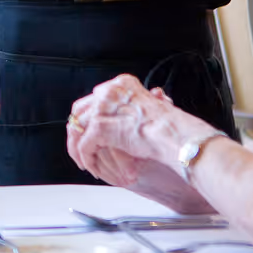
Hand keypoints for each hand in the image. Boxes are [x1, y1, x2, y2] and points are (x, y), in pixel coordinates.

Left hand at [65, 78, 208, 206]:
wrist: (175, 136)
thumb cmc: (171, 126)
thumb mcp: (154, 107)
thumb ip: (136, 106)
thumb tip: (146, 101)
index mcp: (122, 84)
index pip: (95, 98)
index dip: (91, 117)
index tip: (90, 130)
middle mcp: (109, 92)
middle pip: (80, 111)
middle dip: (79, 131)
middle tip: (82, 147)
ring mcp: (102, 108)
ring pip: (78, 129)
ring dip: (79, 148)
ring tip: (85, 161)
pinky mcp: (100, 127)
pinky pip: (84, 146)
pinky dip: (87, 159)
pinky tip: (93, 168)